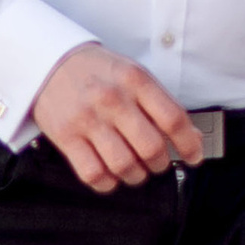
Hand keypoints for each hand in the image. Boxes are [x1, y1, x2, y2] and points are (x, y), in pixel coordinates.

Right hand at [31, 41, 203, 192]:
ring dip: (136, 176)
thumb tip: (192, 138)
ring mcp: (87, 119)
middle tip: (158, 163)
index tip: (193, 157)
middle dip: (161, 163)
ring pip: (124, 165)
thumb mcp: (134, 75)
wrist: (50, 62)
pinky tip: (111, 175)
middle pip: (151, 147)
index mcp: (135, 80)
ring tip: (136, 170)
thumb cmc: (99, 72)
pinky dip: (108, 183)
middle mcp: (112, 99)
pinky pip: (93, 174)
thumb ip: (162, 104)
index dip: (189, 144)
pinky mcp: (65, 136)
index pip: (173, 119)